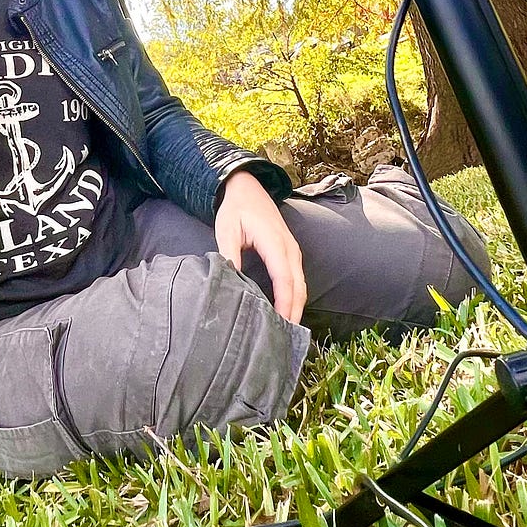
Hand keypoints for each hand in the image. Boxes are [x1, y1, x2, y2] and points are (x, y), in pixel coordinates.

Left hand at [215, 171, 306, 323]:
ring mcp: (292, 250)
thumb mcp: (226, 230)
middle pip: (298, 286)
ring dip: (296, 307)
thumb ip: (230, 255)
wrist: (246, 187)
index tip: (282, 324)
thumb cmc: (236, 209)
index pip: (284, 278)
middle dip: (294, 312)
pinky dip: (295, 297)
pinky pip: (297, 279)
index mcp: (274, 242)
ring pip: (300, 284)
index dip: (285, 303)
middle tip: (286, 339)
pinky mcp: (290, 253)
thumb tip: (231, 282)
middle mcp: (289, 248)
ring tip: (287, 332)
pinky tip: (287, 312)